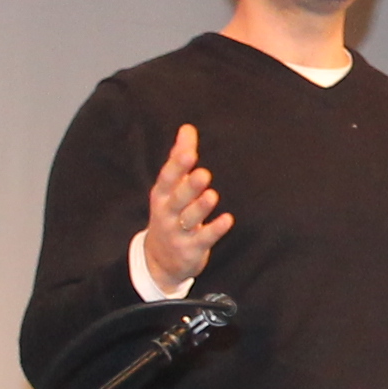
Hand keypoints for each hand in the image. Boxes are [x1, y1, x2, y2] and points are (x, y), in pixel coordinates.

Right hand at [141, 123, 231, 290]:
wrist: (159, 260)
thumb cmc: (169, 213)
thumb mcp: (170, 187)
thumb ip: (179, 157)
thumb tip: (187, 128)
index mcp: (162, 195)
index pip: (168, 178)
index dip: (177, 166)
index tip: (190, 153)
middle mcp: (167, 213)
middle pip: (177, 199)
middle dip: (189, 187)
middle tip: (204, 174)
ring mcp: (177, 232)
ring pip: (189, 219)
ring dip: (200, 208)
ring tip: (212, 195)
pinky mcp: (190, 249)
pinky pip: (203, 239)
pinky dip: (215, 229)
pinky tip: (228, 220)